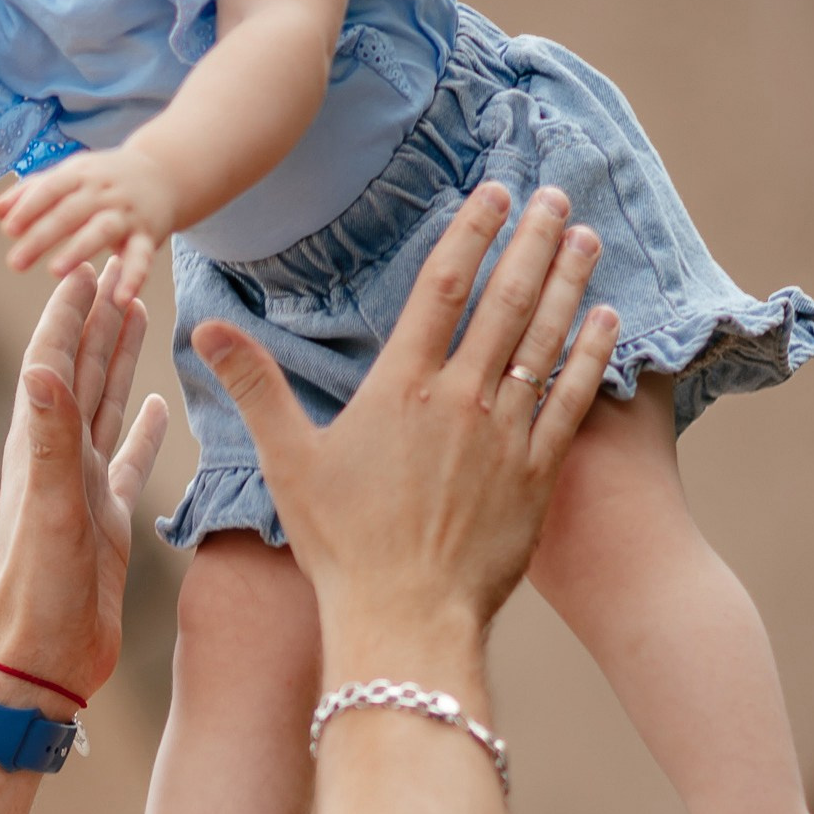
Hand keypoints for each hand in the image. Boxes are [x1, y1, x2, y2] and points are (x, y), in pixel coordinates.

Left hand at [0, 144, 179, 303]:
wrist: (165, 173)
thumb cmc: (103, 179)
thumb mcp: (69, 177)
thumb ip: (30, 193)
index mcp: (80, 176)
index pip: (51, 189)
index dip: (30, 207)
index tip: (8, 228)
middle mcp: (104, 193)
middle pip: (70, 212)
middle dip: (42, 236)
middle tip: (15, 262)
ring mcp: (126, 214)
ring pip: (102, 231)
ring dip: (79, 250)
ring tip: (55, 272)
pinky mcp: (148, 236)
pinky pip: (141, 258)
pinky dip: (134, 278)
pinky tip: (121, 299)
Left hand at [0, 270, 170, 711]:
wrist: (40, 663)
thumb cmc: (38, 593)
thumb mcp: (50, 507)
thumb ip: (49, 438)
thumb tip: (38, 363)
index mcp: (40, 447)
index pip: (53, 362)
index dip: (68, 313)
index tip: (84, 264)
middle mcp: (58, 460)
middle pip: (82, 373)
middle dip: (97, 320)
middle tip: (116, 269)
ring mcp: (84, 489)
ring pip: (106, 408)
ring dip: (118, 361)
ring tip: (135, 316)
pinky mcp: (107, 521)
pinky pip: (129, 461)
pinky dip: (142, 430)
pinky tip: (153, 408)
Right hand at [193, 185, 615, 646]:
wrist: (406, 619)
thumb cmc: (342, 547)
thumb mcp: (288, 461)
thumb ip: (255, 385)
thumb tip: (206, 327)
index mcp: (401, 388)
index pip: (443, 288)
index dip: (470, 232)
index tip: (496, 193)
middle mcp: (460, 400)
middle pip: (505, 301)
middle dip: (534, 241)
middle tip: (555, 196)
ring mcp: (505, 436)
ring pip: (545, 340)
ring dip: (570, 282)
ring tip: (587, 238)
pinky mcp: (538, 474)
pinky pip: (572, 399)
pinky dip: (591, 354)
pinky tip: (607, 318)